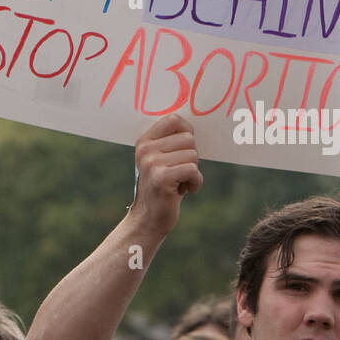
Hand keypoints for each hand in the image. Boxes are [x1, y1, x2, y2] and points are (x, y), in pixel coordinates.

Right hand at [130, 115, 202, 237]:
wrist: (148, 220)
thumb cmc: (162, 187)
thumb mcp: (161, 160)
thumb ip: (172, 142)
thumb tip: (193, 127)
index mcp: (145, 141)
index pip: (174, 120)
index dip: (187, 132)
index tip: (185, 149)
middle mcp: (145, 149)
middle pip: (188, 138)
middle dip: (192, 157)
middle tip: (180, 172)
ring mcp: (151, 162)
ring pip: (193, 155)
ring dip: (194, 172)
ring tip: (180, 183)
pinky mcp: (161, 177)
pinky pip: (193, 170)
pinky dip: (195, 183)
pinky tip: (185, 191)